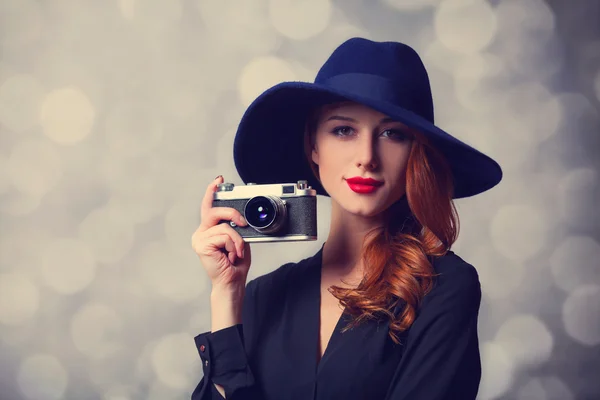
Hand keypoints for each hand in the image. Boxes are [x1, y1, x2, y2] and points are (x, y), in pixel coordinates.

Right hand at [191, 175, 251, 289]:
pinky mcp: (202, 245)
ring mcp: (199, 239)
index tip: (219, 180)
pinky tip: (230, 256)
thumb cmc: (235, 263)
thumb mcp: (239, 239)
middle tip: (243, 223)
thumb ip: (236, 226)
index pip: (209, 206)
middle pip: (215, 211)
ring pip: (225, 226)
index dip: (212, 191)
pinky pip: (224, 235)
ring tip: (235, 252)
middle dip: (232, 213)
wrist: (232, 282)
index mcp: (208, 230)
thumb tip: (242, 216)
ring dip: (237, 240)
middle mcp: (201, 233)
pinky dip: (233, 245)